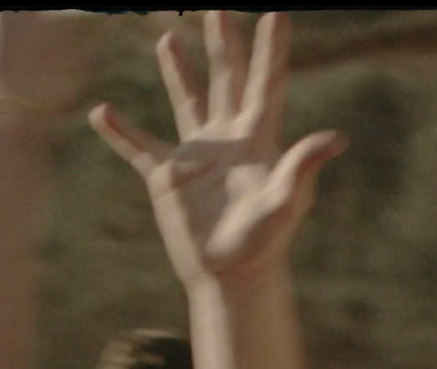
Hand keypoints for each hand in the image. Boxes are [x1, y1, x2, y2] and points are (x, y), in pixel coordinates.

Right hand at [88, 11, 347, 287]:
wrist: (231, 274)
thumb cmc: (263, 241)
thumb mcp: (284, 202)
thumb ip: (302, 167)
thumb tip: (336, 138)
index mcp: (258, 139)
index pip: (266, 83)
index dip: (270, 49)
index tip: (276, 13)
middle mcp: (228, 139)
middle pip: (226, 81)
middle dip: (224, 45)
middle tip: (219, 10)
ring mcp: (196, 156)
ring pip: (185, 102)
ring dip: (177, 72)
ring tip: (168, 38)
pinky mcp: (167, 177)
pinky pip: (138, 147)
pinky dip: (119, 131)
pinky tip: (100, 112)